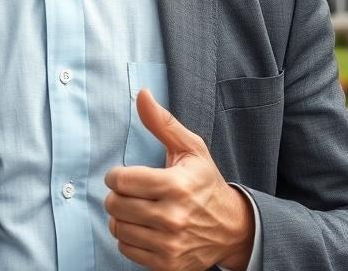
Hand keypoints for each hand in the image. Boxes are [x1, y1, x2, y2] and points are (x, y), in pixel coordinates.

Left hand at [104, 89, 254, 270]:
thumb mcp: (191, 149)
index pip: (121, 181)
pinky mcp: (167, 265)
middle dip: (116, 195)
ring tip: (135, 209)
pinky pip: (126, 249)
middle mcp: (172, 217)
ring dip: (120, 217)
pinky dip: (128, 237)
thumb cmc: (206, 183)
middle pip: (115, 205)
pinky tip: (142, 227)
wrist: (232, 228)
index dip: (115, 175)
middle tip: (129, 192)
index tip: (123, 175)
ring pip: (117, 228)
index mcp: (176, 185)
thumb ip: (162, 123)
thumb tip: (141, 94)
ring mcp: (170, 244)